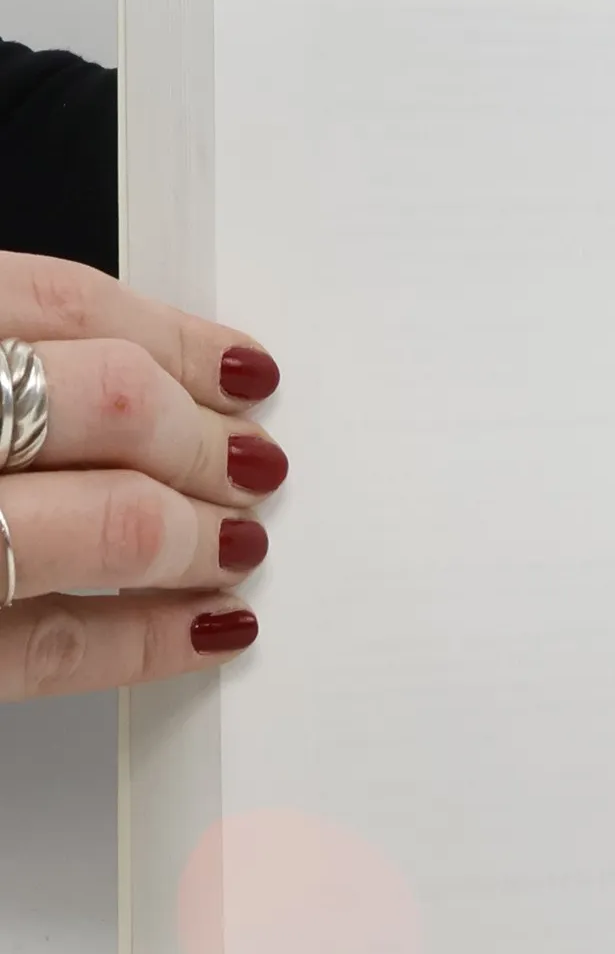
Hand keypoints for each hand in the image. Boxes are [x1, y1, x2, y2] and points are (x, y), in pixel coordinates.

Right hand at [0, 251, 282, 698]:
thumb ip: (18, 368)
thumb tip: (152, 382)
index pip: (61, 306)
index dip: (173, 341)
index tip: (245, 371)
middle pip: (112, 403)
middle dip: (204, 439)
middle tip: (253, 466)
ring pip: (112, 522)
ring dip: (200, 533)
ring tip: (238, 544)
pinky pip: (62, 647)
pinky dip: (152, 640)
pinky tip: (214, 628)